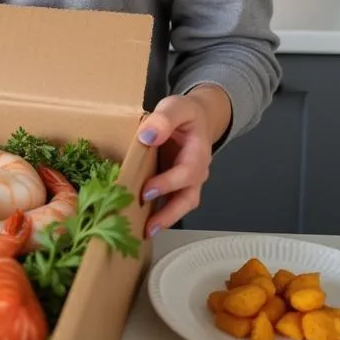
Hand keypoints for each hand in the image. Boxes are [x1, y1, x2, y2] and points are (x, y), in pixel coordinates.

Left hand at [137, 85, 231, 237]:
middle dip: (169, 213)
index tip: (146, 191)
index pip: (186, 173)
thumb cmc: (185, 113)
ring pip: (182, 205)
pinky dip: (159, 212)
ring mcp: (188, 181)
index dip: (168, 184)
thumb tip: (148, 136)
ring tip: (145, 231)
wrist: (197, 118)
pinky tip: (140, 220)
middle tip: (148, 225)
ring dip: (165, 219)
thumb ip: (164, 119)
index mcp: (198, 153)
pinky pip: (171, 201)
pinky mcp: (176, 184)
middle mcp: (197, 171)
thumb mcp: (176, 107)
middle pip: (188, 198)